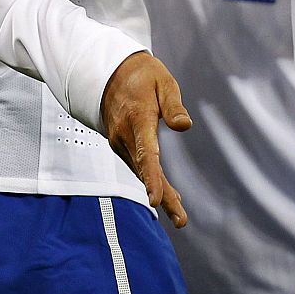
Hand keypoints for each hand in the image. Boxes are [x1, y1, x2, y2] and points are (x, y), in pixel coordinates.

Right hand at [101, 51, 190, 228]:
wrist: (109, 73)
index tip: (155, 199)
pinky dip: (152, 180)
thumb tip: (185, 126)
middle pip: (145, 170)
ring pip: (142, 171)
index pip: (145, 152)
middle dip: (163, 195)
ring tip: (180, 215)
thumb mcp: (162, 81)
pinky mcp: (122, 145)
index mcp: (137, 118)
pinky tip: (168, 195)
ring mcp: (120, 141)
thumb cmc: (142, 76)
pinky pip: (138, 166)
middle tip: (181, 220)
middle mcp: (124, 135)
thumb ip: (173, 105)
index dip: (152, 177)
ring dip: (161, 192)